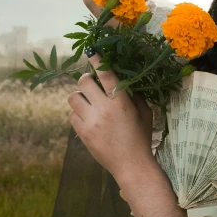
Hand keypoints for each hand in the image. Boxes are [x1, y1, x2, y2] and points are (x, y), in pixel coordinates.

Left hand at [67, 53, 154, 181]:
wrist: (131, 165)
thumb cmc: (141, 138)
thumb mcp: (144, 113)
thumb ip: (134, 96)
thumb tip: (124, 82)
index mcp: (121, 101)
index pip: (105, 74)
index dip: (97, 60)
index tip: (91, 51)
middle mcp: (103, 108)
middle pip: (84, 81)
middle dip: (87, 80)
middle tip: (92, 84)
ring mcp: (90, 121)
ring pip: (73, 97)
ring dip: (80, 96)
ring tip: (88, 102)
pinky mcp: (82, 133)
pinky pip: (71, 115)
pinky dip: (78, 113)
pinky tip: (87, 118)